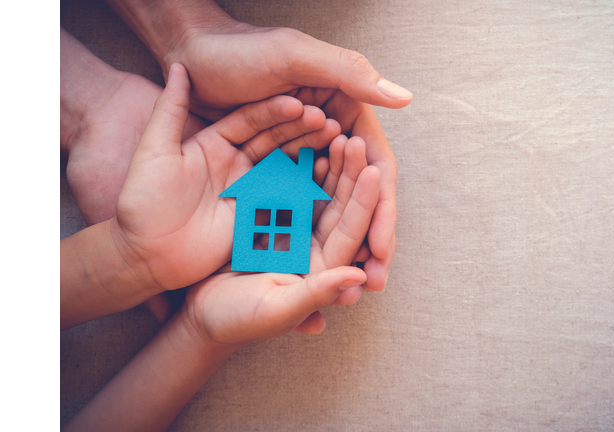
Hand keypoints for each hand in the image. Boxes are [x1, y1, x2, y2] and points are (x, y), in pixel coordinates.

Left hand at [113, 63, 340, 292]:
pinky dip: (305, 185)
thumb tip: (178, 64)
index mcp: (214, 143)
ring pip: (284, 165)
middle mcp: (235, 162)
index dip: (274, 111)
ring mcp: (247, 189)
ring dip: (307, 153)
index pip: (251, 120)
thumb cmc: (142, 201)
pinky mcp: (255, 215)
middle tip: (327, 121)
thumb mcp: (154, 150)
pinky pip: (284, 197)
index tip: (298, 102)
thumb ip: (169, 109)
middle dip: (300, 130)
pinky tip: (325, 174)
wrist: (144, 254)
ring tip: (334, 142)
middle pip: (274, 140)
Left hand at [161, 19, 402, 291]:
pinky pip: (297, 206)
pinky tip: (317, 269)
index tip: (383, 248)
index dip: (384, 208)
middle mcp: (327, 137)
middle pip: (358, 195)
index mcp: (344, 110)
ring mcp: (299, 156)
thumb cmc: (240, 50)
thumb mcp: (294, 56)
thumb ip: (349, 75)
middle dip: (371, 238)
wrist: (189, 57)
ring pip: (332, 208)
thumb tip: (405, 99)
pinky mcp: (271, 170)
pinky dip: (309, 236)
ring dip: (347, 246)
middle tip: (377, 280)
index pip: (375, 166)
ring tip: (355, 287)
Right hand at [182, 134, 379, 343]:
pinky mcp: (269, 217)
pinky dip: (296, 164)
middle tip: (355, 140)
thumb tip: (358, 279)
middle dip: (348, 173)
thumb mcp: (276, 309)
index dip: (362, 203)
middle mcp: (313, 246)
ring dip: (326, 163)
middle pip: (338, 205)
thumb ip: (315, 294)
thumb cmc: (237, 320)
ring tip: (334, 130)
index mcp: (322, 268)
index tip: (372, 171)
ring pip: (316, 191)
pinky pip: (287, 186)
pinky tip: (302, 138)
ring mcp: (292, 229)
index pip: (350, 231)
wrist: (198, 315)